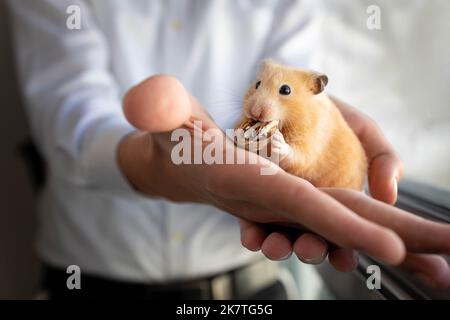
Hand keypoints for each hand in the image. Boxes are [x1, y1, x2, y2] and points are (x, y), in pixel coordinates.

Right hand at [119, 76, 449, 287]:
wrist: (181, 169)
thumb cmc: (175, 143)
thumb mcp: (167, 121)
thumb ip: (158, 110)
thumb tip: (144, 100)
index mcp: (255, 186)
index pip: (303, 207)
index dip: (343, 226)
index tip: (395, 250)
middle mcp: (279, 206)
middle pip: (342, 228)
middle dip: (394, 246)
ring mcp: (290, 208)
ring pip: (346, 228)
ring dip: (392, 244)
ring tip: (444, 264)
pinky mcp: (294, 203)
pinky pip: (339, 218)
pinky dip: (372, 232)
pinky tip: (404, 241)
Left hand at [241, 96, 449, 287]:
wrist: (281, 92)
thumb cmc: (325, 113)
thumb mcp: (363, 131)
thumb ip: (383, 160)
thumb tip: (389, 198)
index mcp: (334, 200)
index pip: (339, 236)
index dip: (342, 252)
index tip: (343, 258)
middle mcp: (304, 207)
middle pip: (308, 240)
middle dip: (310, 250)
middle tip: (309, 248)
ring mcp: (274, 204)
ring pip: (277, 236)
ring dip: (278, 247)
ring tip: (276, 245)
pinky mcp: (248, 196)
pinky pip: (247, 222)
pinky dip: (250, 234)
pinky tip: (252, 237)